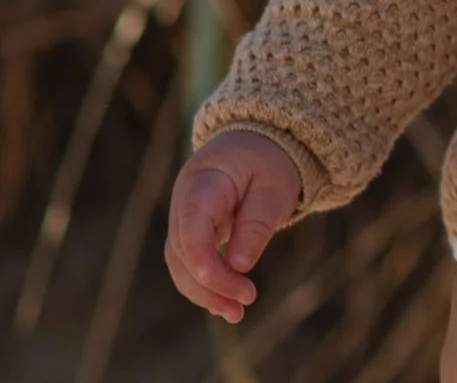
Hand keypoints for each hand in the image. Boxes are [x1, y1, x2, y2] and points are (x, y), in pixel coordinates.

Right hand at [164, 128, 302, 321]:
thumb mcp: (275, 186)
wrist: (256, 143)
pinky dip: (206, 284)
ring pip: (181, 263)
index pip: (193, 227)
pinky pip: (190, 262)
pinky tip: (228, 304)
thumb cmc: (268, 162)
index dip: (204, 260)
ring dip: (205, 292)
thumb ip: (257, 223)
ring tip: (236, 313)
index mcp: (203, 182)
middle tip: (244, 303)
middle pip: (183, 251)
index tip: (232, 285)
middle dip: (210, 283)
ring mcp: (183, 218)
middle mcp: (183, 202)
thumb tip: (240, 266)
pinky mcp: (191, 232)